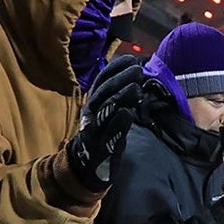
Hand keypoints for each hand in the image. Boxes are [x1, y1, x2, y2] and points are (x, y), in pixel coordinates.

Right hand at [66, 56, 142, 191]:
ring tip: (135, 87)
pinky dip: (118, 122)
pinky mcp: (101, 147)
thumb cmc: (102, 133)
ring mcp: (94, 130)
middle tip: (137, 69)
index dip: (115, 68)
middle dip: (120, 79)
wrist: (86, 165)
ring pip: (105, 110)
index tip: (130, 58)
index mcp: (93, 101)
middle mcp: (90, 113)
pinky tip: (128, 113)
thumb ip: (119, 95)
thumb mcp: (108, 112)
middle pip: (104, 92)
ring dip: (120, 97)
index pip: (102, 80)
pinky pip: (109, 133)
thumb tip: (137, 74)